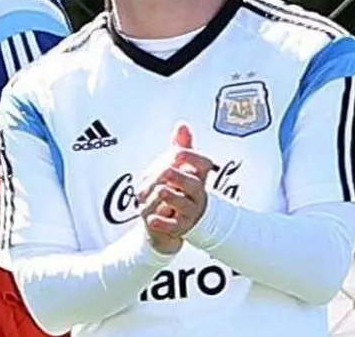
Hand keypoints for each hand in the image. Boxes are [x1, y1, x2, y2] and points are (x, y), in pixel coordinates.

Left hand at [138, 124, 215, 254]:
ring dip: (170, 196)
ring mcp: (189, 212)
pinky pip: (172, 227)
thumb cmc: (179, 190)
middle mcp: (197, 195)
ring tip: (160, 191)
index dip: (192, 158)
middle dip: (180, 177)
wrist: (174, 223)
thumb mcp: (180, 167)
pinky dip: (162, 223)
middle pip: (194, 185)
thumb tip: (182, 126)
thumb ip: (181, 147)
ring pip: (182, 204)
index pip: (203, 164)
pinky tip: (152, 220)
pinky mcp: (179, 228)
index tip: (178, 153)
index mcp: (198, 177)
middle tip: (167, 171)